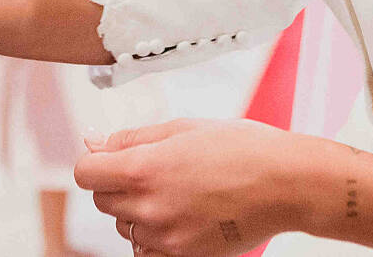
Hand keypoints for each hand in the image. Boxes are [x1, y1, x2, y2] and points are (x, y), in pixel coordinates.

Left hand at [76, 119, 301, 256]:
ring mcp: (165, 238)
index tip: (111, 160)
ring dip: (138, 212)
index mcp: (144, 169)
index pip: (85, 174)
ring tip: (177, 193)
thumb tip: (94, 144)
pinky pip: (147, 251)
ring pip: (126, 227)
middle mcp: (149, 207)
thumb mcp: (182, 128)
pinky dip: (155, 238)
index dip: (97, 162)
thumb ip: (132, 139)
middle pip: (103, 201)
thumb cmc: (242, 148)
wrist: (286, 184)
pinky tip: (180, 218)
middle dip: (119, 185)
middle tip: (156, 172)